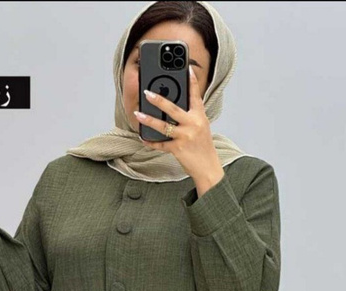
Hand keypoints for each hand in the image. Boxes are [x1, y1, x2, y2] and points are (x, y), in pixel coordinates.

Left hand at [134, 66, 223, 180]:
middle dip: (159, 100)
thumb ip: (191, 115)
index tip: (186, 69)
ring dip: (149, 120)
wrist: (208, 167)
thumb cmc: (203, 147)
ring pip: (163, 126)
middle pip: (173, 109)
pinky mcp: (178, 149)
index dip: (191, 81)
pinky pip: (160, 144)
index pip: (195, 95)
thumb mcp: (202, 127)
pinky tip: (143, 137)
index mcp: (200, 116)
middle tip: (147, 93)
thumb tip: (174, 107)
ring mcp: (185, 137)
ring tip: (138, 114)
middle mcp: (193, 124)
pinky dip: (151, 141)